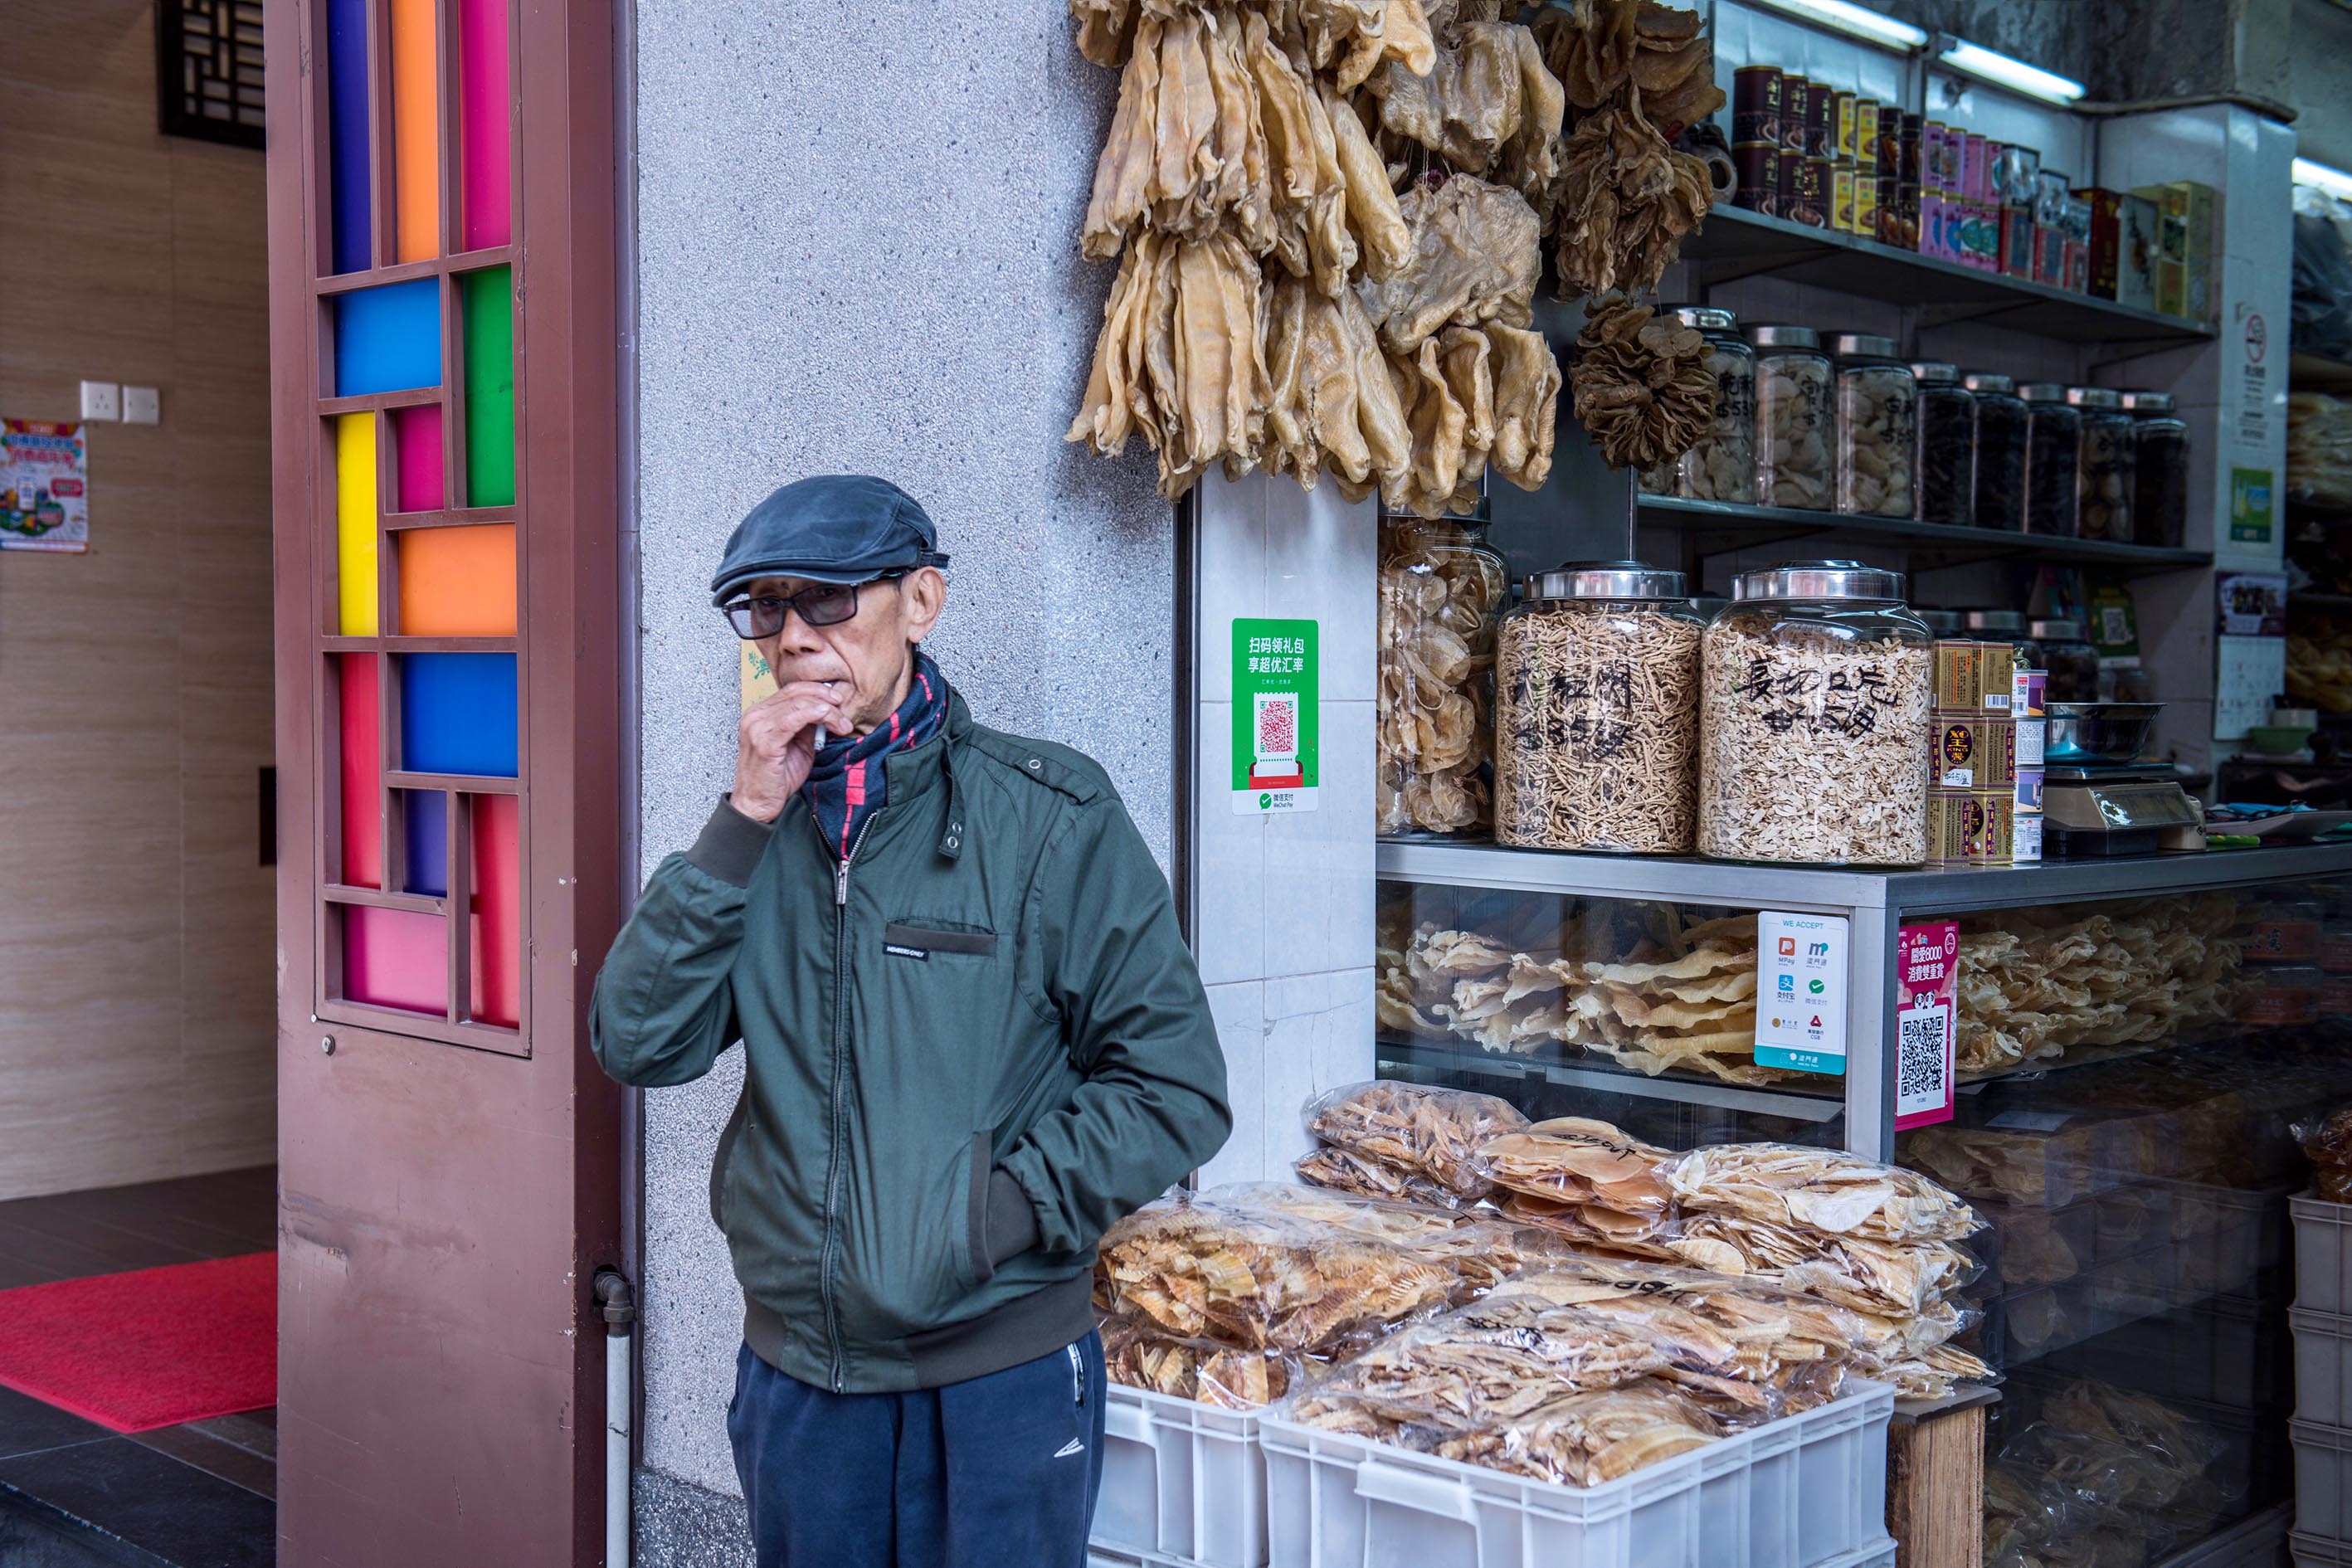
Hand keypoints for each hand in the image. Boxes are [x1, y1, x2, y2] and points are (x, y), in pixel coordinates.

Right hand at [732, 681, 852, 821]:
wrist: (757, 804)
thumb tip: (828, 711)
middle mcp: (755, 716)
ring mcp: (757, 727)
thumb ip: (809, 726)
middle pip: (796, 692)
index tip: (838, 699)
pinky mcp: (764, 742)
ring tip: (842, 724)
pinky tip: (829, 721)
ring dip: (826, 710)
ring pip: (798, 703)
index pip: (791, 689)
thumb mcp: (798, 745)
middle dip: (825, 698)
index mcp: (761, 713)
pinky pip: (793, 719)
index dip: (817, 690)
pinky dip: (815, 715)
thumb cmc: (776, 778)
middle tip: (843, 711)